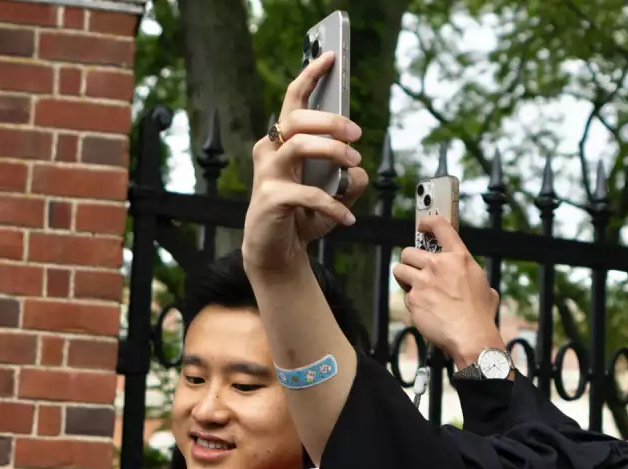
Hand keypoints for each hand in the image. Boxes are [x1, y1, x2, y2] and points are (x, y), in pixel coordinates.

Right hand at [243, 50, 368, 274]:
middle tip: (357, 136)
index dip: (310, 75)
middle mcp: (271, 152)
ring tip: (354, 165)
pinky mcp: (269, 199)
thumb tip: (360, 172)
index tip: (331, 58)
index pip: (294, 100)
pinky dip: (332, 205)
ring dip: (333, 151)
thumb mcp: (335, 197)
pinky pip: (306, 194)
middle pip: (298, 120)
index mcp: (284, 142)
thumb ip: (350, 181)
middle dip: (332, 122)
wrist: (278, 251)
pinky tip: (348, 219)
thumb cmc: (302, 217)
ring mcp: (267, 174)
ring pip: (299, 145)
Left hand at [394, 214, 504, 367]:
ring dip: (405, 278)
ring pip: (399, 270)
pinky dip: (412, 302)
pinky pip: (405, 295)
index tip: (423, 226)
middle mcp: (438, 265)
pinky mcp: (413, 298)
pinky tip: (425, 310)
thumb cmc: (480, 316)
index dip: (428, 223)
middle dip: (410, 261)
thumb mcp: (486, 287)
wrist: (471, 336)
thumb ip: (472, 277)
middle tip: (417, 272)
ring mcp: (423, 281)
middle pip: (408, 251)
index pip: (440, 226)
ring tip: (415, 288)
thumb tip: (471, 280)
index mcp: (459, 258)